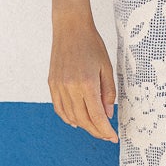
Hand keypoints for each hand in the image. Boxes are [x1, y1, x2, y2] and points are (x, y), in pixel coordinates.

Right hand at [49, 13, 117, 142]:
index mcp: (87, 83)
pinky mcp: (52, 84)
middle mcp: (70, 87)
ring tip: (95, 128)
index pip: (97, 116)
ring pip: (70, 116)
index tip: (113, 138)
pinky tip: (77, 121)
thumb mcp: (107, 67)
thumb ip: (108, 92)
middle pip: (83, 120)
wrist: (70, 28)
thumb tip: (108, 114)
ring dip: (83, 126)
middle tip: (106, 135)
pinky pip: (59, 108)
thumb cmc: (92, 45)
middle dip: (96, 131)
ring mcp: (58, 86)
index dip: (105, 130)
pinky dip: (68, 118)